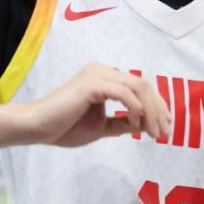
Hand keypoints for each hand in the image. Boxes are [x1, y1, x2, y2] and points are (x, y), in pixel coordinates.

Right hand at [13, 63, 170, 147]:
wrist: (37, 128)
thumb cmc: (64, 127)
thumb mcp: (102, 127)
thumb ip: (123, 122)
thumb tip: (147, 124)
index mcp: (105, 78)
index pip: (140, 87)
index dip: (157, 107)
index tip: (166, 128)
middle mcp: (103, 71)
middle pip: (143, 85)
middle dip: (159, 109)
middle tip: (166, 133)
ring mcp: (98, 74)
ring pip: (138, 86)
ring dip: (152, 111)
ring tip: (155, 132)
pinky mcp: (92, 83)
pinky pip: (123, 92)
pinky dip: (135, 108)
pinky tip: (135, 124)